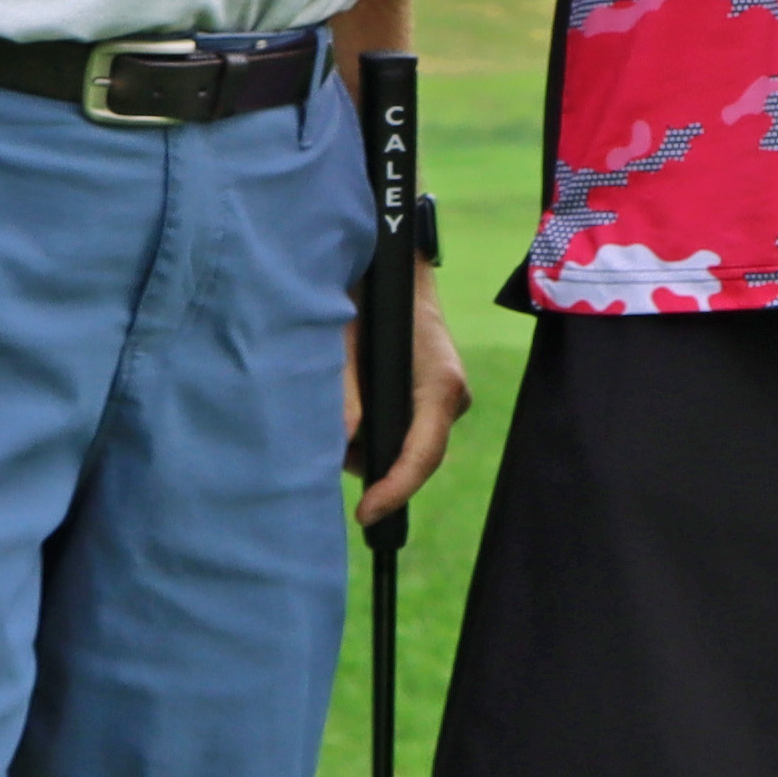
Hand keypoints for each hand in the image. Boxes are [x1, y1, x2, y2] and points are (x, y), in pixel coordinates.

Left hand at [352, 266, 466, 523]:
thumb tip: (345, 440)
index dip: (394, 490)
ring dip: (370, 447)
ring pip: (409, 445)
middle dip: (375, 470)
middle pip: (417, 458)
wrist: (392, 262)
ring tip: (330, 427)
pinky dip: (375, 431)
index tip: (365, 515)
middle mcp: (450, 395)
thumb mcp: (346, 341)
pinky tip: (348, 415)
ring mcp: (444, 396)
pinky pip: (406, 429)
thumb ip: (345, 391)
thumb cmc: (368, 296)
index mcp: (439, 384)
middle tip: (327, 459)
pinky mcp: (431, 394)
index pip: (422, 454)